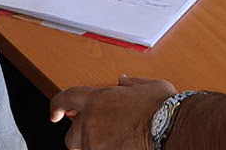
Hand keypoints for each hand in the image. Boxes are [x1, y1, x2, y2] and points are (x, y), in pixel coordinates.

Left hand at [50, 76, 175, 149]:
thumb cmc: (163, 109)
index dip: (57, 105)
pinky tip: (124, 148)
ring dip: (97, 148)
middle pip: (71, 136)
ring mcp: (96, 143)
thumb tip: (125, 81)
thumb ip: (132, 84)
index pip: (67, 98)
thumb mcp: (149, 86)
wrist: (171, 128)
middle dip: (81, 139)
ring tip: (120, 144)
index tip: (54, 113)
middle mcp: (92, 121)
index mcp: (99, 99)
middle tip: (99, 140)